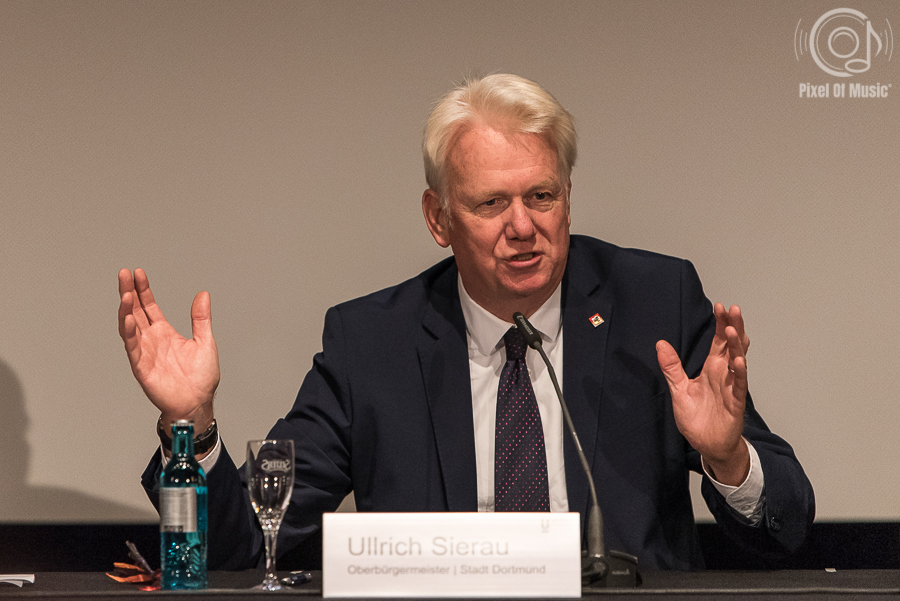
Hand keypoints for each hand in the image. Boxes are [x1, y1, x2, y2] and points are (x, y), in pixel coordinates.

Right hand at [118, 268, 219, 430]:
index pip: (149, 307)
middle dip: (129, 293)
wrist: (198, 403)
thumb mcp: (205, 341)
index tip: (138, 272)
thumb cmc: (201, 378)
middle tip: (124, 274)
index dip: (143, 290)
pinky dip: (129, 333)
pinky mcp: (142, 367)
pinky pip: (133, 348)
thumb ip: (200, 318)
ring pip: (130, 327)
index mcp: (165, 333)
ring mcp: (145, 353)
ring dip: (126, 310)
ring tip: (126, 293)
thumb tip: (203, 295)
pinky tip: (127, 318)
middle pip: (135, 312)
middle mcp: (151, 341)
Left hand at [656, 303, 749, 485]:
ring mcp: (732, 386)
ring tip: (733, 330)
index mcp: (712, 368)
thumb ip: (672, 367)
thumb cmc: (697, 418)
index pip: (718, 341)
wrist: (708, 444)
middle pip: (731, 345)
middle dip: (733, 327)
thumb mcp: (679, 390)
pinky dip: (739, 373)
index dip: (720, 324)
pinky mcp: (735, 402)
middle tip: (732, 309)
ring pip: (738, 361)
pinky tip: (738, 361)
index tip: (720, 306)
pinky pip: (739, 385)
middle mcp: (724, 374)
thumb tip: (660, 343)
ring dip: (736, 346)